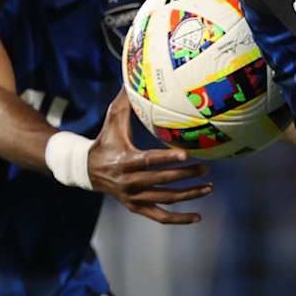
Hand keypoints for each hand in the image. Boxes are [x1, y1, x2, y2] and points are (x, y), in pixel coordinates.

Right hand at [87, 91, 210, 223]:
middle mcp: (128, 182)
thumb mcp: (112, 120)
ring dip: (188, 195)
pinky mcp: (135, 207)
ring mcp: (132, 197)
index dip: (168, 159)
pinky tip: (198, 217)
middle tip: (206, 168)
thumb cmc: (105, 139)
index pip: (148, 161)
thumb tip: (134, 76)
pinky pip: (159, 217)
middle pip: (161, 181)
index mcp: (124, 160)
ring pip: (164, 200)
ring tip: (209, 187)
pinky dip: (179, 219)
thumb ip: (124, 101)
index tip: (188, 154)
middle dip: (185, 175)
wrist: (87, 169)